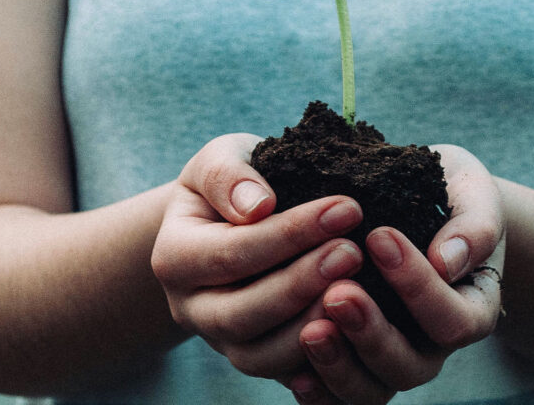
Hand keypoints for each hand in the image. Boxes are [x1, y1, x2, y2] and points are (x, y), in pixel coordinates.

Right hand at [151, 134, 365, 380]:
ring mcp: (220, 341)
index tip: (347, 208)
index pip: (231, 252)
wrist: (230, 219)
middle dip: (302, 284)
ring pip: (260, 356)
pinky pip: (284, 375)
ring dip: (311, 326)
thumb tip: (257, 205)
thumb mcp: (220, 158)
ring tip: (358, 289)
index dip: (290, 234)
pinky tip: (356, 328)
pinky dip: (319, 360)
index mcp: (175, 257)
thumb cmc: (234, 183)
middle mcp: (190, 308)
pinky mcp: (255, 358)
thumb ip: (229, 175)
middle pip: (241, 314)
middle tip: (353, 252)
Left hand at [288, 144, 505, 403]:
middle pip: (410, 366)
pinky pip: (338, 397)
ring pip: (371, 390)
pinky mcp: (354, 363)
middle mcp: (433, 346)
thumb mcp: (472, 194)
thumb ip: (473, 225)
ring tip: (310, 329)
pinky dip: (318, 391)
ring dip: (339, 365)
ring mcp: (392, 360)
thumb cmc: (451, 194)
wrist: (424, 204)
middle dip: (372, 333)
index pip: (453, 318)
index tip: (380, 236)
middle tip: (338, 292)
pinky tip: (294, 370)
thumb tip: (447, 261)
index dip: (417, 286)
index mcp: (472, 308)